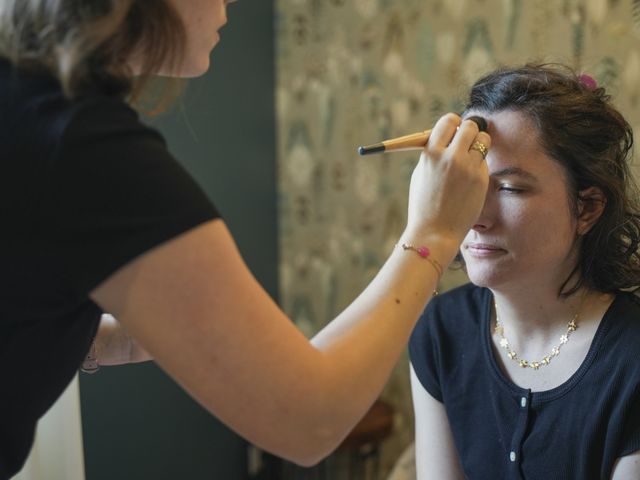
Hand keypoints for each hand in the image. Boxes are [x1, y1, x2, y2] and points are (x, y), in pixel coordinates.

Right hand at [405, 113, 490, 253]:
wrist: (434, 231)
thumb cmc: (424, 203)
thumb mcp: (421, 173)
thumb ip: (433, 152)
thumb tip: (448, 136)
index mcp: (431, 152)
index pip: (449, 121)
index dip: (453, 124)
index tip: (454, 131)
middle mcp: (451, 156)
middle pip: (470, 126)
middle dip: (468, 131)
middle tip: (464, 142)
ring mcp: (468, 167)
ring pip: (483, 140)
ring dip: (478, 144)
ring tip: (469, 157)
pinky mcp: (480, 179)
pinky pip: (484, 161)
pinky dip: (478, 165)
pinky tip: (469, 180)